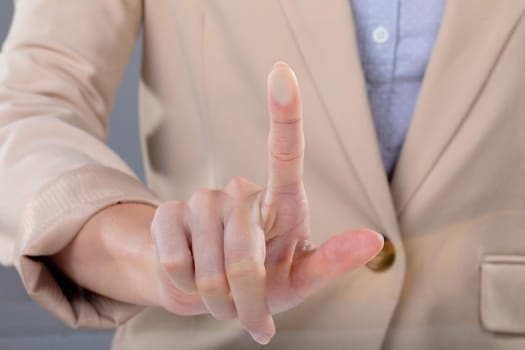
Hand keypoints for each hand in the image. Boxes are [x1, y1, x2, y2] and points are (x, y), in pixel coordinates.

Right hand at [150, 62, 383, 343]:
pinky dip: (184, 285)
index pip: (285, 152)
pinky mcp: (167, 213)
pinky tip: (190, 277)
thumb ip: (333, 260)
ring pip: (208, 265)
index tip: (282, 72)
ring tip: (221, 297)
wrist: (210, 292)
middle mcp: (240, 191)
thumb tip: (376, 239)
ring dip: (215, 298)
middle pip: (244, 255)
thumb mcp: (301, 278)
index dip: (283, 112)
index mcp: (281, 200)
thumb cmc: (266, 282)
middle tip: (248, 314)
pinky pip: (174, 260)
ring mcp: (201, 199)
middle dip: (246, 298)